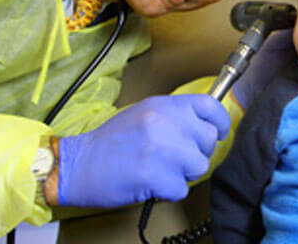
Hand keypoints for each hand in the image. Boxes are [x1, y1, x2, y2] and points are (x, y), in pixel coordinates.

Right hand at [56, 94, 229, 207]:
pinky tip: (151, 183)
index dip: (220, 121)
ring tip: (161, 170)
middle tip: (176, 157)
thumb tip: (202, 125)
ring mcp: (161, 149)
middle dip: (196, 152)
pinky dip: (169, 191)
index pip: (210, 106)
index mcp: (164, 105)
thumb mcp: (144, 112)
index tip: (218, 132)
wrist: (78, 163)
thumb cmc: (110, 141)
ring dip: (184, 173)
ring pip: (199, 166)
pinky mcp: (155, 176)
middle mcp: (166, 122)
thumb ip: (174, 115)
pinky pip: (181, 189)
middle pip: (208, 140)